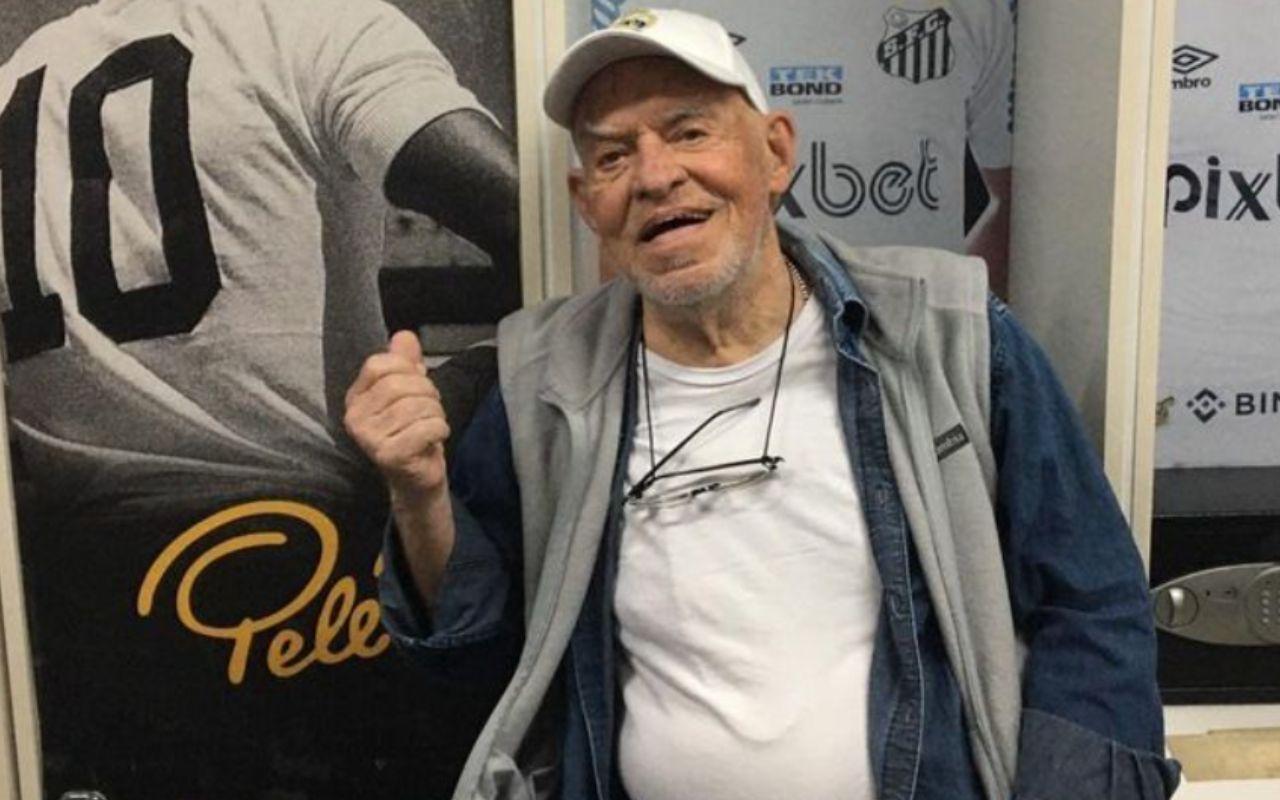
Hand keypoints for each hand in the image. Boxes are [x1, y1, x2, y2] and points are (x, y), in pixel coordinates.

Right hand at [344, 331, 450, 498]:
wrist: (416, 479)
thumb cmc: (411, 433)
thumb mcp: (409, 392)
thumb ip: (405, 362)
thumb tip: (404, 335)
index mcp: (355, 398)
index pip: (379, 364)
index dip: (407, 369)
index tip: (417, 385)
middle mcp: (355, 418)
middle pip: (400, 384)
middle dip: (427, 393)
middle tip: (430, 409)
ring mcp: (369, 439)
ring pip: (417, 406)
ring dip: (435, 413)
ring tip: (430, 426)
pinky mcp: (388, 455)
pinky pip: (426, 427)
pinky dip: (440, 430)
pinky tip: (433, 439)